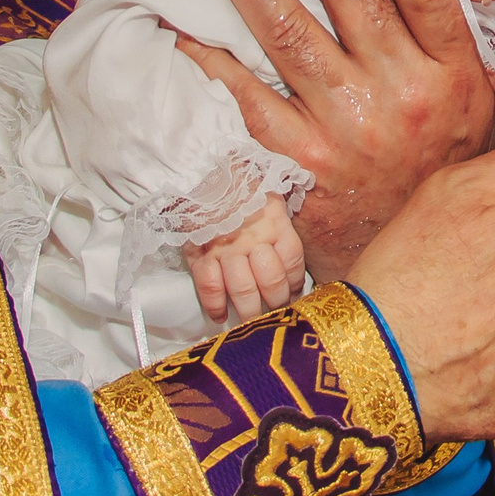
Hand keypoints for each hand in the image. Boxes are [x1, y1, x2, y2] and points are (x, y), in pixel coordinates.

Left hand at [179, 0, 494, 280]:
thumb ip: (475, 46)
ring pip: (291, 34)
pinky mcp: (302, 164)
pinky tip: (185, 25)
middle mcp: (404, 95)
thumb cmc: (450, 174)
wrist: (428, 277)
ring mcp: (350, 129)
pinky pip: (247, 98)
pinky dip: (211, 58)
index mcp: (454, 73)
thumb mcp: (490, 110)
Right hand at [183, 195, 306, 324]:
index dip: (295, 283)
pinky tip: (221, 316)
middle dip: (275, 303)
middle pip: (271, 281)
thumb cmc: (241, 188)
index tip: (293, 296)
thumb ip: (283, 224)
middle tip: (275, 313)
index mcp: (275, 223)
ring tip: (252, 322)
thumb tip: (295, 257)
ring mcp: (225, 248)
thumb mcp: (270, 197)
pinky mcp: (199, 254)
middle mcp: (253, 238)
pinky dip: (215, 306)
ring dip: (249, 311)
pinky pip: (209, 287)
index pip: (293, 261)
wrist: (201, 173)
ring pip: (242, 289)